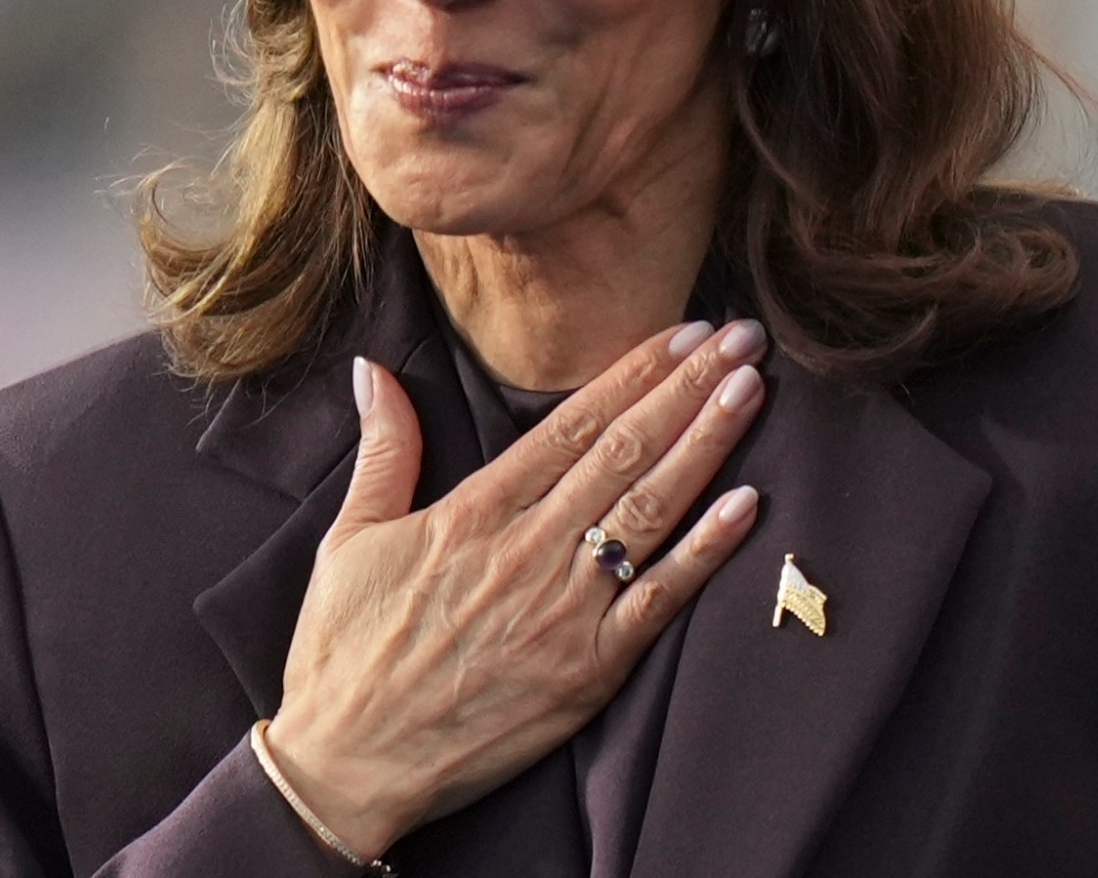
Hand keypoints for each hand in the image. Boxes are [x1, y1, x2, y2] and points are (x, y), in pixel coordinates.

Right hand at [263, 318, 769, 858]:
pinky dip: (706, 552)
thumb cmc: (346, 653)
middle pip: (625, 452)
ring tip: (752, 391)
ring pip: (651, 511)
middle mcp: (528, 550)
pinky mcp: (588, 671)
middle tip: (743, 338)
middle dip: (689, 389)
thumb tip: (378, 370)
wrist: (350, 763)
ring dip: (708, 446)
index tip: (682, 334)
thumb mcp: (349, 538)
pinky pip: (659, 601)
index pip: (572, 425)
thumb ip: (385, 451)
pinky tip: (748, 506)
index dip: (634, 374)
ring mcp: (564, 610)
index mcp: (474, 513)